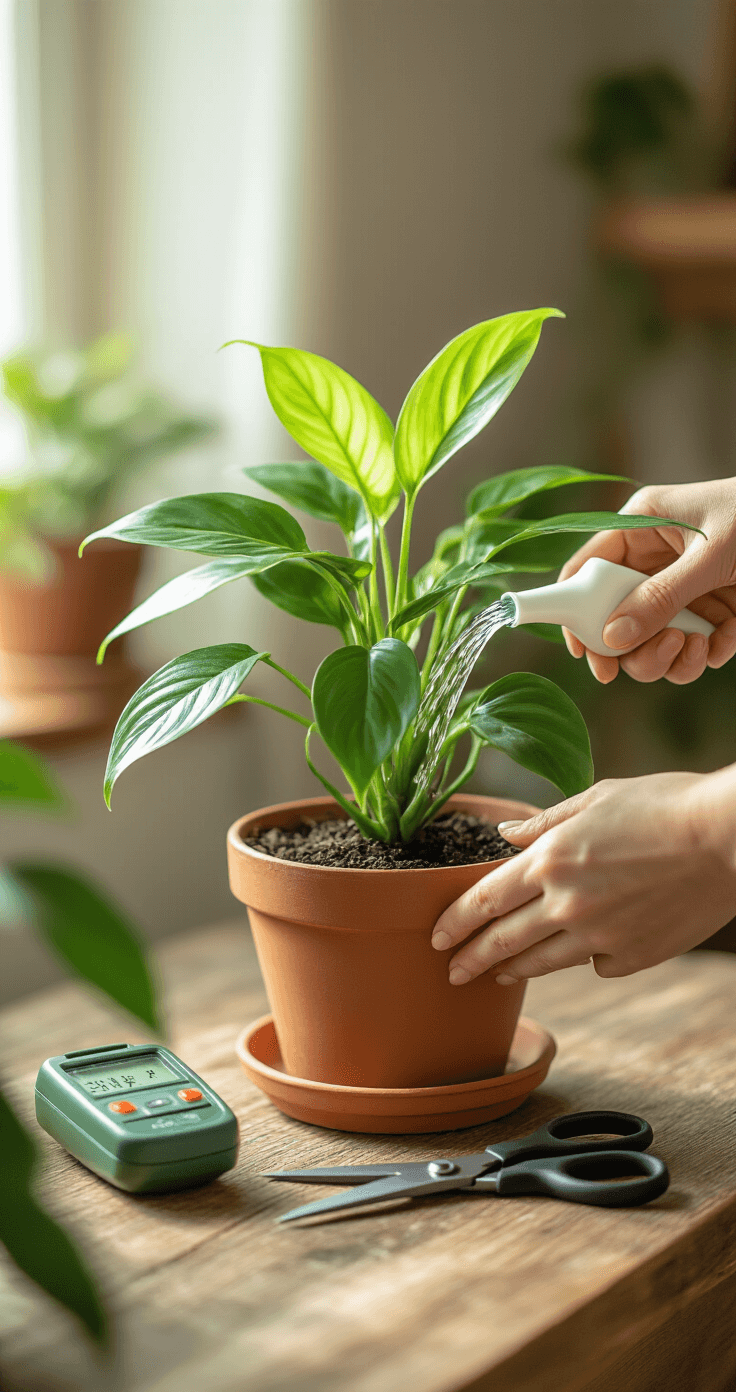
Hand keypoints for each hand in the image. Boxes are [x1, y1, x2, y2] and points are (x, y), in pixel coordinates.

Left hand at [431, 769, 735, 985]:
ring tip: (498, 973)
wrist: (727, 839)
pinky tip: (582, 951)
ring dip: (512, 969)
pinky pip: (595, 964)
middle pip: (502, 941)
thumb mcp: (597, 797)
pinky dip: (585, 958)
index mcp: (550, 859)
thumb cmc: (663, 805)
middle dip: (470, 959)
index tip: (436, 937)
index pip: (484, 900)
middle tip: (452, 973)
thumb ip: (546, 821)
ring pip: (542, 962)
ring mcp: (600, 936)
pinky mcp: (633, 956)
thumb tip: (504, 834)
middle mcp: (567, 903)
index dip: (454, 921)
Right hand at [559, 478, 735, 683]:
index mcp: (643, 523)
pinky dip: (705, 654)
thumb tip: (612, 637)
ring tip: (698, 647)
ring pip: (651, 641)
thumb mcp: (711, 556)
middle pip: (616, 617)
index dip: (574, 608)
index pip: (588, 567)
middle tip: (656, 654)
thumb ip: (661, 597)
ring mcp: (683, 587)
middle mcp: (657, 558)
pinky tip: (726, 640)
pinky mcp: (712, 609)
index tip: (581, 650)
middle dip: (634, 646)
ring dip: (671, 657)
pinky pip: (690, 646)